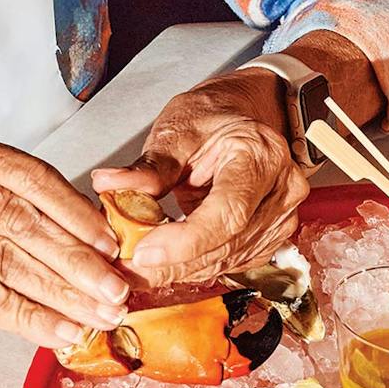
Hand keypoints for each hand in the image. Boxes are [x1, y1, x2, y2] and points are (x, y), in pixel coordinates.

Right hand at [0, 124, 129, 376]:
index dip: (76, 212)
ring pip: (7, 259)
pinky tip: (62, 333)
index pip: (27, 175)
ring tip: (100, 316)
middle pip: (19, 217)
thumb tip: (107, 237)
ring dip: (63, 293)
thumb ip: (25, 213)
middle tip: (118, 289)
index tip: (114, 244)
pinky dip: (30, 318)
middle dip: (76, 259)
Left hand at [92, 70, 309, 286]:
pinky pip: (229, 263)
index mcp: (260, 156)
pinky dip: (194, 267)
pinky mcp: (269, 237)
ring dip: (179, 270)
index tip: (143, 251)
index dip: (185, 241)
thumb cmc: (212, 118)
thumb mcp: (177, 129)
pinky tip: (165, 262)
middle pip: (226, 244)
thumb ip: (148, 166)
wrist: (241, 117)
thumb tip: (108, 184)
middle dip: (172, 263)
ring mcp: (280, 218)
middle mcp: (280, 191)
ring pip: (226, 261)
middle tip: (126, 267)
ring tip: (136, 267)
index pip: (228, 212)